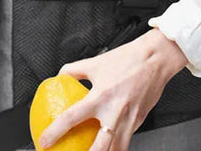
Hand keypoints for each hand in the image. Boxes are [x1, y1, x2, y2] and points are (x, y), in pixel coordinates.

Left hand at [38, 30, 186, 150]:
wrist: (154, 59)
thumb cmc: (126, 59)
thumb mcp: (95, 62)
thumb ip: (74, 71)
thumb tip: (59, 77)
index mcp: (99, 96)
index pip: (71, 117)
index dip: (55, 131)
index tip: (45, 141)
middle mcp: (114, 112)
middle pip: (99, 147)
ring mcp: (129, 120)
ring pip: (116, 150)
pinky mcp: (138, 123)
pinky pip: (126, 141)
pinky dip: (117, 147)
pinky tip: (109, 148)